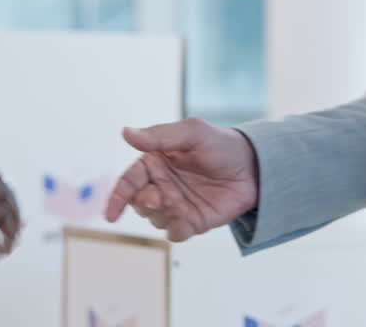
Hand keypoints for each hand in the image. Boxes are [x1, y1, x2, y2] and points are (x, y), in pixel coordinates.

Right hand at [103, 118, 258, 241]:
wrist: (254, 167)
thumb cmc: (221, 144)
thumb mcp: (192, 133)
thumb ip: (159, 136)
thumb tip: (125, 133)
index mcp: (155, 162)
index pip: (128, 181)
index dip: (117, 198)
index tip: (111, 215)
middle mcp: (162, 184)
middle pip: (138, 203)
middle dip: (144, 203)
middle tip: (160, 197)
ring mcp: (176, 204)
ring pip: (154, 219)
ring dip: (163, 214)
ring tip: (180, 203)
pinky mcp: (192, 221)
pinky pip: (175, 233)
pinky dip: (176, 229)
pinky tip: (187, 219)